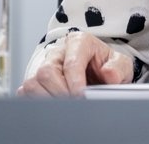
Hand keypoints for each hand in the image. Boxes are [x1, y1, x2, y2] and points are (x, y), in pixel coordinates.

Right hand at [17, 32, 134, 95]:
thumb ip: (118, 67)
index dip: (75, 82)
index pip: (71, 62)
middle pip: (46, 72)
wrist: (100, 73)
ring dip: (48, 98)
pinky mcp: (36, 80)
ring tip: (65, 106)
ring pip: (33, 83)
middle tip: (74, 105)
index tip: (82, 97)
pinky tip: (55, 105)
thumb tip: (108, 73)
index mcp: (80, 42)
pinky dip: (38, 101)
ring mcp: (45, 65)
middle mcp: (58, 52)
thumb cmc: (108, 66)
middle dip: (60, 92)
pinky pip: (26, 92)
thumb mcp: (121, 64)